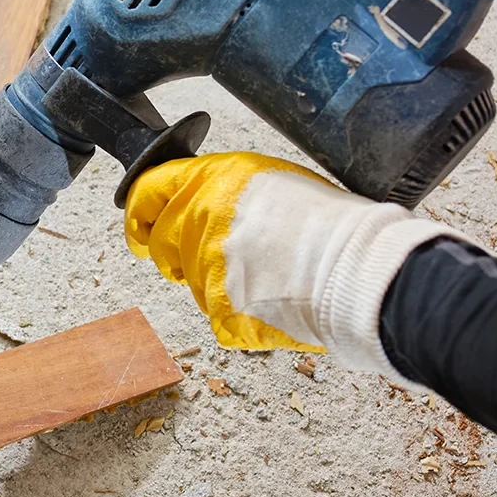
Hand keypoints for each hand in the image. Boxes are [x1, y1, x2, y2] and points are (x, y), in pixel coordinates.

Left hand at [124, 152, 331, 351]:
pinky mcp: (219, 311)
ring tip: (270, 275)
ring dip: (220, 283)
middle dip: (180, 255)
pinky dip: (241, 314)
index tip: (138, 229)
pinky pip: (217, 315)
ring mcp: (205, 269)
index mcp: (213, 181)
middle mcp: (199, 221)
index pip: (147, 192)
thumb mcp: (273, 181)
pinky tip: (273, 299)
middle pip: (162, 244)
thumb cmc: (331, 224)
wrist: (359, 269)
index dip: (139, 214)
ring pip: (194, 282)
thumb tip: (200, 205)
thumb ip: (223, 192)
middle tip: (224, 260)